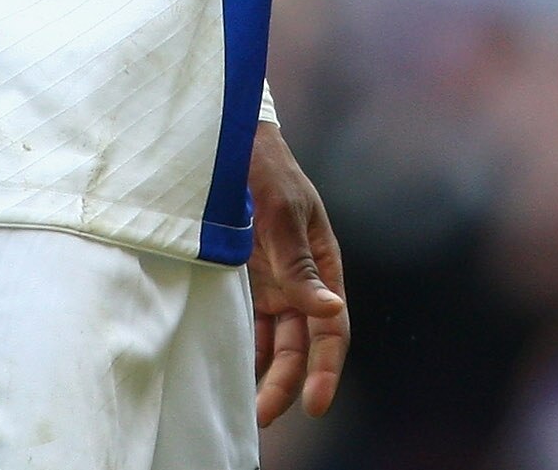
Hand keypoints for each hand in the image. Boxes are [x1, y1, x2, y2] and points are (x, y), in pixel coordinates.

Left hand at [247, 121, 347, 425]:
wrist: (225, 143)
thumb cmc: (263, 169)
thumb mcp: (282, 213)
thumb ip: (300, 265)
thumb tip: (330, 311)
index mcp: (322, 262)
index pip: (332, 328)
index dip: (326, 369)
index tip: (315, 405)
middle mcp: (300, 279)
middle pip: (302, 344)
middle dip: (289, 383)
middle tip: (264, 416)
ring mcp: (272, 281)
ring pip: (276, 342)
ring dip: (265, 374)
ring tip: (247, 408)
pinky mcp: (245, 280)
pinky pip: (248, 325)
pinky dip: (244, 351)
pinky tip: (229, 373)